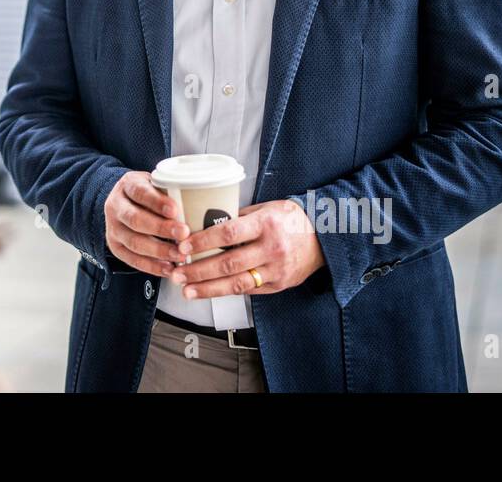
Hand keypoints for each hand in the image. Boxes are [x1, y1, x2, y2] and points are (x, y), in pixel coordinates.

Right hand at [103, 171, 192, 276]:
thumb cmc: (148, 193)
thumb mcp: (156, 184)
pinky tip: (168, 268)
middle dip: (161, 228)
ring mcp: (113, 228)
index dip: (157, 202)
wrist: (126, 202)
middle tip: (183, 233)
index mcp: (127, 186)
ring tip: (180, 255)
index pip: (140, 192)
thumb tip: (200, 202)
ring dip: (159, 251)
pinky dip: (152, 266)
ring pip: (134, 242)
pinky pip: (132, 260)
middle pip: (135, 219)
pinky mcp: (116, 247)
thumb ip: (171, 192)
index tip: (175, 210)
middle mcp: (116, 207)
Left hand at [170, 199, 324, 298]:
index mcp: (265, 224)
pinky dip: (227, 291)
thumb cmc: (290, 219)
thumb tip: (205, 222)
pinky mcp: (279, 285)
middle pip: (228, 263)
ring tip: (187, 291)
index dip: (203, 241)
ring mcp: (276, 269)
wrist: (324, 237)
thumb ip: (238, 217)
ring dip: (208, 289)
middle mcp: (271, 248)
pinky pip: (249, 290)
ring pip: (237, 283)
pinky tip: (209, 292)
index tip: (183, 246)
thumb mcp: (265, 209)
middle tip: (177, 273)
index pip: (228, 233)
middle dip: (198, 271)